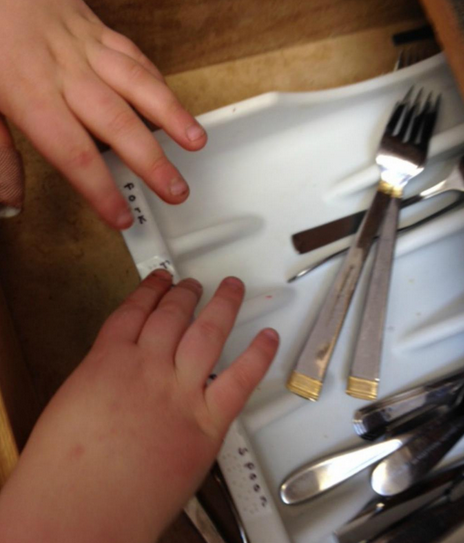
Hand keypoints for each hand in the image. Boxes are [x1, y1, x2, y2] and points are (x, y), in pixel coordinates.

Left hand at [0, 0, 206, 227]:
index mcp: (30, 93)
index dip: (100, 190)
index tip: (121, 216)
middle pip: (117, 123)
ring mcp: (86, 48)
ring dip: (171, 116)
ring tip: (195, 143)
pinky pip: (134, 57)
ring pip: (137, 84)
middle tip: (176, 191)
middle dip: (151, 162)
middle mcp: (66, 72)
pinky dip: (157, 82)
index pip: (74, 154)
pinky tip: (172, 105)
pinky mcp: (98, 31)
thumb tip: (10, 202)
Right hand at [0, 270, 278, 542]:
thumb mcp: (72, 405)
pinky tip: (268, 338)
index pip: (135, 310)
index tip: (160, 280)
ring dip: (223, 305)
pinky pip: (241, 379)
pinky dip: (258, 355)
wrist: (77, 512)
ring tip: (231, 289)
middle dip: (185, 293)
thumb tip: (118, 371)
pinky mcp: (206, 423)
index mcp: (108, 360)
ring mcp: (179, 391)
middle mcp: (147, 366)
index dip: (151, 290)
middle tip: (193, 284)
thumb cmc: (64, 472)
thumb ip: (103, 380)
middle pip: (172, 314)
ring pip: (208, 332)